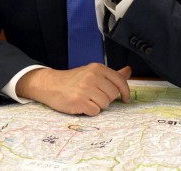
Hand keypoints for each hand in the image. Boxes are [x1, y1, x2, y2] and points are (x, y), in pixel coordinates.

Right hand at [16, 64, 131, 115]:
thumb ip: (112, 74)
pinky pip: (95, 111)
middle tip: (94, 95)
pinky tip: (82, 105)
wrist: (51, 85)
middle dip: (106, 98)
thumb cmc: (73, 80)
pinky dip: (90, 111)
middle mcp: (92, 76)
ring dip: (98, 105)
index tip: (125, 99)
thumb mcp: (92, 72)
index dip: (125, 92)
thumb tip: (129, 71)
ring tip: (87, 99)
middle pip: (113, 95)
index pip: (120, 81)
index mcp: (97, 68)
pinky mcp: (79, 101)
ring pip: (105, 104)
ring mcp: (85, 89)